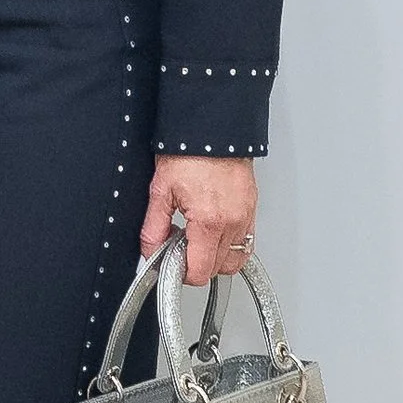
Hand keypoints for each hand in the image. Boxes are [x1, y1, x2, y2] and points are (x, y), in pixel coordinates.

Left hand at [141, 157, 257, 288]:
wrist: (211, 129)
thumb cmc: (188, 152)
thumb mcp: (161, 190)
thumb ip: (153, 228)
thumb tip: (150, 251)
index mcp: (209, 221)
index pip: (201, 271)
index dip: (183, 273)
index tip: (172, 263)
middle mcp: (233, 222)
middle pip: (218, 269)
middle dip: (197, 264)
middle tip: (180, 247)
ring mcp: (246, 216)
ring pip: (235, 259)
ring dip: (216, 258)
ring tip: (197, 239)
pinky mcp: (252, 209)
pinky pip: (246, 242)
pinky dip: (231, 245)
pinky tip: (213, 233)